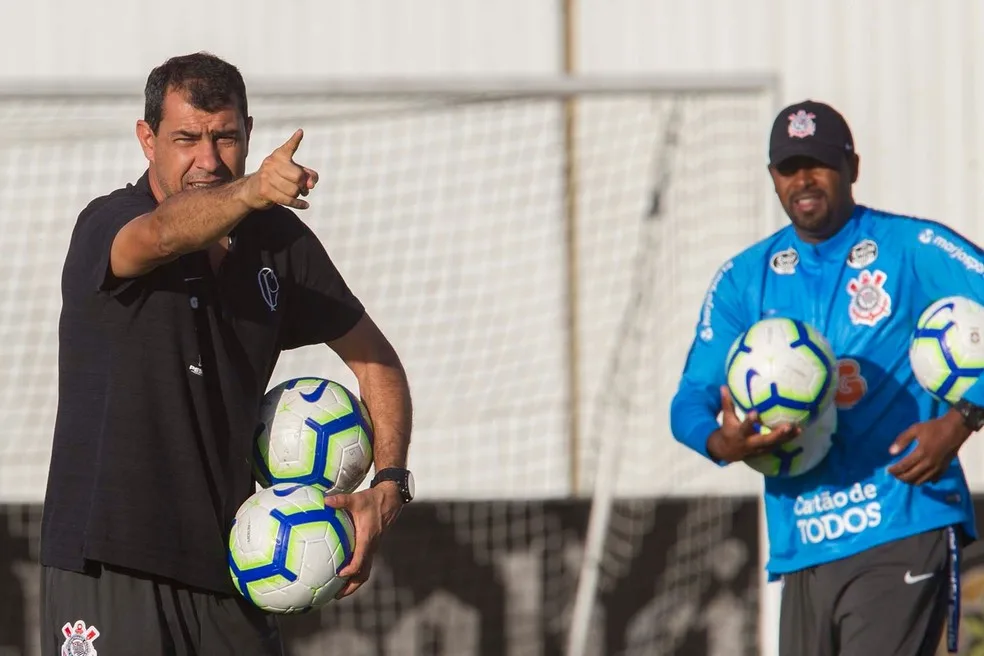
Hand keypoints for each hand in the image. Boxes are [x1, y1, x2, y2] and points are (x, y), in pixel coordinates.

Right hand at [241, 129, 318, 210]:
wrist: (252, 190)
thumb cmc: (277, 180)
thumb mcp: (292, 173)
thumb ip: (308, 176)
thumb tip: (311, 185)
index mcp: (279, 156)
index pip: (289, 148)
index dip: (295, 140)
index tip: (301, 133)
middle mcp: (272, 164)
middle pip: (298, 176)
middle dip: (304, 185)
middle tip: (304, 189)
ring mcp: (267, 177)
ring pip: (294, 190)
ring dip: (298, 195)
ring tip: (295, 194)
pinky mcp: (265, 191)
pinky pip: (288, 200)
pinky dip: (299, 204)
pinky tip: (305, 205)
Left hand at [323, 483, 403, 598]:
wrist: (390, 501)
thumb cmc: (373, 500)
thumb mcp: (357, 499)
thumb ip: (341, 501)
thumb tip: (325, 500)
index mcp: (367, 538)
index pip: (360, 559)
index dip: (351, 569)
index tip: (339, 575)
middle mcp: (371, 547)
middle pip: (363, 573)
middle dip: (351, 586)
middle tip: (336, 596)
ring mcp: (372, 548)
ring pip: (365, 572)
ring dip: (354, 584)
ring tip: (339, 593)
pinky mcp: (371, 547)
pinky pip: (365, 565)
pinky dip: (356, 574)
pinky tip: (343, 574)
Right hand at [707, 386, 801, 462]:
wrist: (728, 452)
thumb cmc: (728, 430)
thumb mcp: (726, 418)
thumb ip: (727, 403)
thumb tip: (723, 386)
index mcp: (740, 434)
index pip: (744, 428)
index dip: (749, 421)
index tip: (754, 412)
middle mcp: (751, 443)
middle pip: (765, 440)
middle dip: (776, 434)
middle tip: (787, 426)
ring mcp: (759, 448)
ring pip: (775, 444)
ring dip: (787, 437)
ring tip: (798, 429)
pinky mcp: (766, 450)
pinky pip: (778, 445)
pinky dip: (788, 439)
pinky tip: (798, 431)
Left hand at [887, 409, 971, 484]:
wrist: (956, 429)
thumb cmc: (934, 428)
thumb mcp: (915, 429)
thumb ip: (902, 440)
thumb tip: (891, 452)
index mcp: (921, 453)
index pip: (904, 466)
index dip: (894, 470)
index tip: (888, 470)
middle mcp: (929, 463)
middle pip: (911, 476)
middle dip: (900, 477)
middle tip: (894, 474)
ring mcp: (937, 468)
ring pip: (921, 481)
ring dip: (910, 481)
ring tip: (904, 477)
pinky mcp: (944, 469)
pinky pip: (932, 479)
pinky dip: (923, 480)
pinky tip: (918, 477)